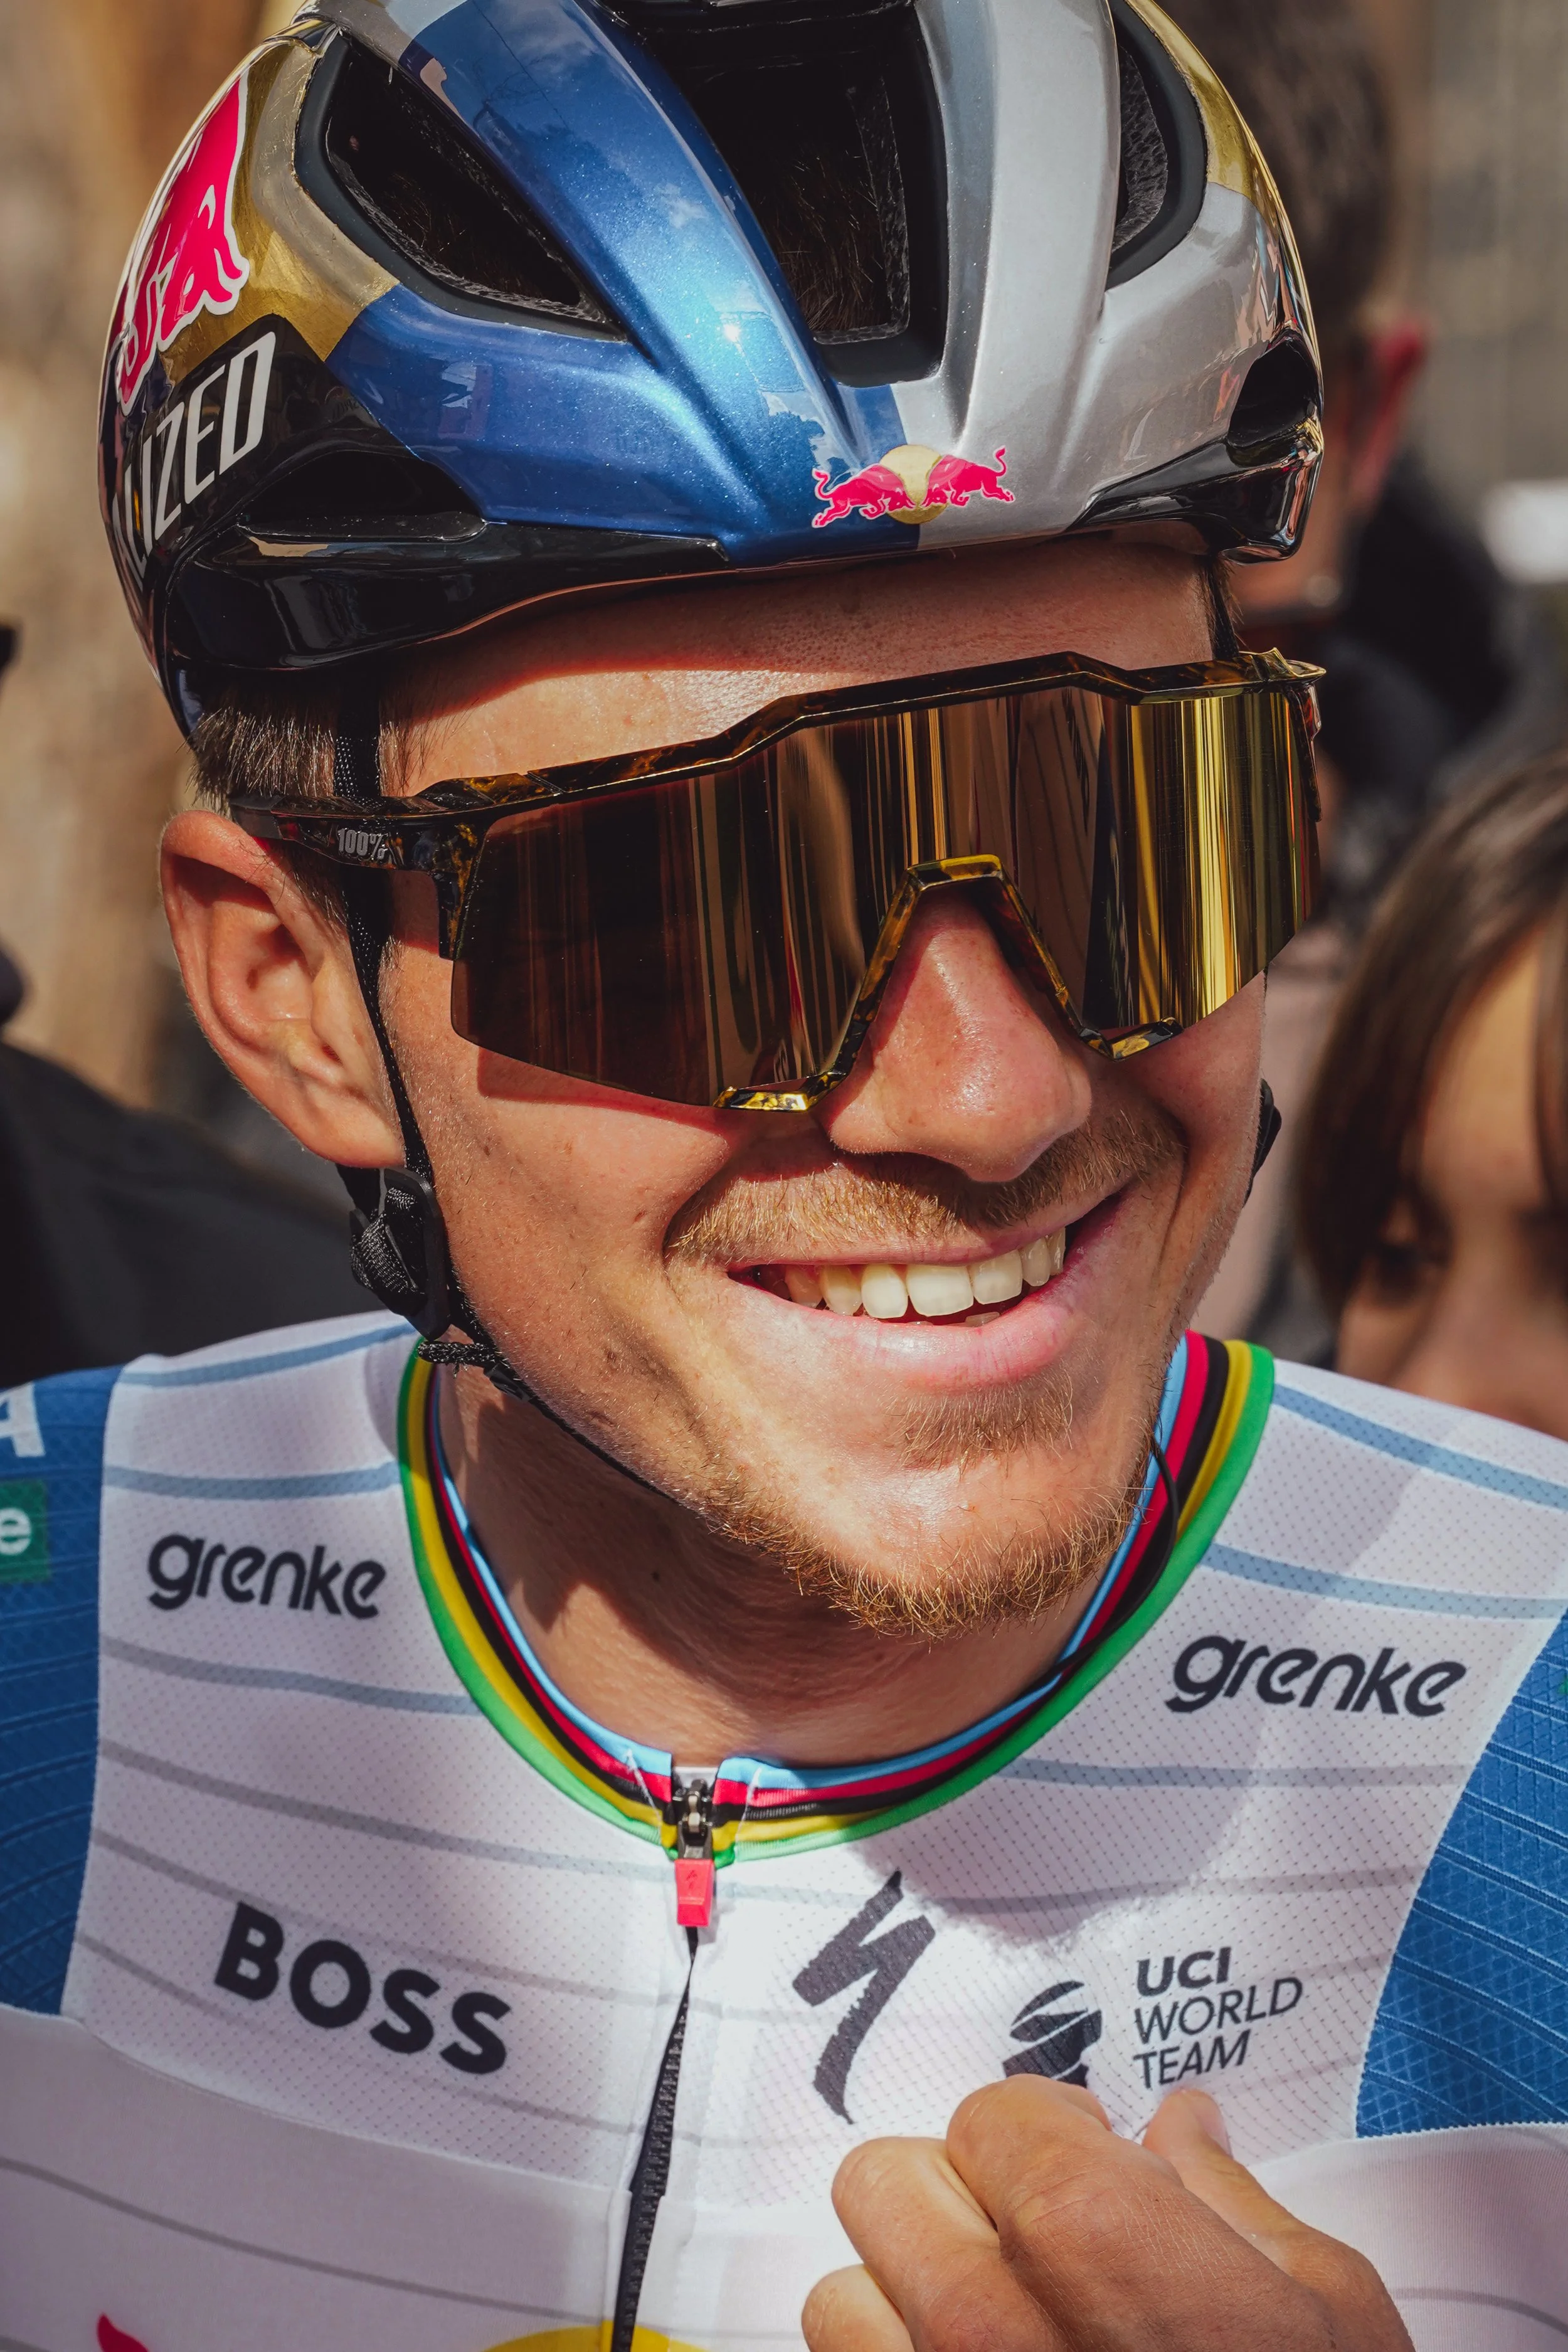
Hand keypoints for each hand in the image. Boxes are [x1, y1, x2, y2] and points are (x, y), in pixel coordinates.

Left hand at [802, 2079, 1412, 2349]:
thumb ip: (1234, 2205)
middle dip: (957, 2193)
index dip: (1045, 2132)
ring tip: (997, 2328)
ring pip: (844, 2294)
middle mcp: (989, 2322)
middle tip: (1028, 2236)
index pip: (992, 2115)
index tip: (1081, 2160)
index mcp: (1093, 2240)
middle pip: (890, 2181)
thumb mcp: (1328, 2315)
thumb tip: (1184, 2133)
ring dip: (906, 2300)